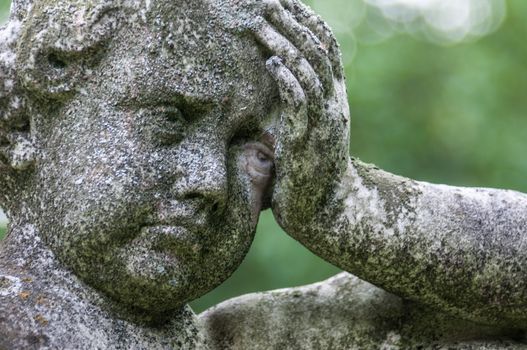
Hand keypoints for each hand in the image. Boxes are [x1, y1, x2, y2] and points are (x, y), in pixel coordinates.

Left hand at [252, 0, 349, 235]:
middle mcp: (333, 103)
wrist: (329, 209)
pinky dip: (286, 80)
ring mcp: (324, 121)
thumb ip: (301, 103)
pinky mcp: (308, 141)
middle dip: (293, 22)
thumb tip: (279, 78)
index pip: (327, 47)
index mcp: (334, 97)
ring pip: (308, 72)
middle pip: (317, 51)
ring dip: (284, 45)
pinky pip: (300, 103)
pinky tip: (270, 62)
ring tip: (261, 23)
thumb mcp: (311, 129)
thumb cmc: (314, 170)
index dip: (308, 20)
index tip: (287, 0)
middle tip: (269, 1)